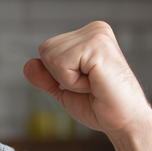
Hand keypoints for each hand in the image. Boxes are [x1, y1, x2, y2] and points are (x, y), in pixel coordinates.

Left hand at [23, 21, 151, 135]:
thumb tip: (28, 64)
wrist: (123, 121)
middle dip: (61, 76)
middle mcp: (94, 29)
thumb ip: (45, 77)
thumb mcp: (64, 89)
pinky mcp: (97, 45)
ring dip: (68, 80)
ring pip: (51, 57)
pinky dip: (73, 82)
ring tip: (94, 83)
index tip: (85, 82)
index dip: (58, 75)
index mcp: (88, 35)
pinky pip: (61, 64)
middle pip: (45, 50)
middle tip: (90, 84)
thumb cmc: (99, 105)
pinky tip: (95, 83)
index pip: (47, 50)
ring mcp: (97, 34)